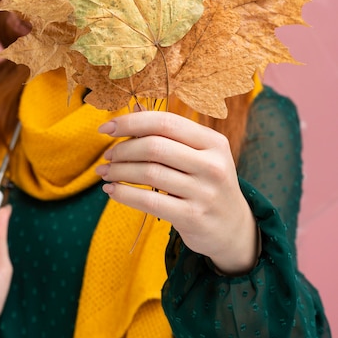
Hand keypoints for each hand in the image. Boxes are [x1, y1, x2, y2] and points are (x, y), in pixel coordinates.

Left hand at [96, 111, 258, 274]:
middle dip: (123, 149)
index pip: (166, 122)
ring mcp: (204, 192)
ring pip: (149, 172)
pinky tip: (112, 190)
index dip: (132, 122)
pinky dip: (124, 194)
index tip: (107, 127)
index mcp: (213, 141)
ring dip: (119, 171)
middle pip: (154, 146)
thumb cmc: (207, 183)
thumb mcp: (199, 154)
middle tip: (108, 155)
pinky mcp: (193, 217)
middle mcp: (212, 164)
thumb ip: (169, 133)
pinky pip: (149, 202)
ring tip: (105, 172)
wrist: (233, 229)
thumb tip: (135, 109)